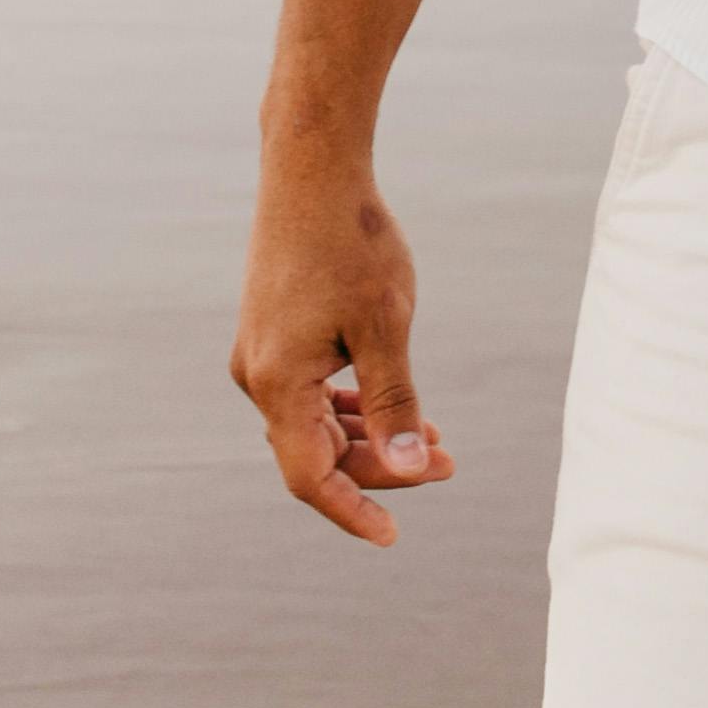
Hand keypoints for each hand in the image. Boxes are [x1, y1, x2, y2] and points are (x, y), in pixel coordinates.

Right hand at [230, 154, 455, 546]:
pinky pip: (309, 393)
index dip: (353, 510)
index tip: (393, 536)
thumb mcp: (386, 326)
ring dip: (370, 437)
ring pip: (314, 423)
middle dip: (381, 466)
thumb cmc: (352, 243)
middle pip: (316, 452)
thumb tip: (411, 469)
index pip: (310, 476)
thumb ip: (395, 403)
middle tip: (449, 461)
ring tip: (434, 439)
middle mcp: (258, 376)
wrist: (311, 171)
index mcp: (277, 382)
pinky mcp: (273, 335)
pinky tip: (392, 407)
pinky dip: (350, 407)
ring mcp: (262, 355)